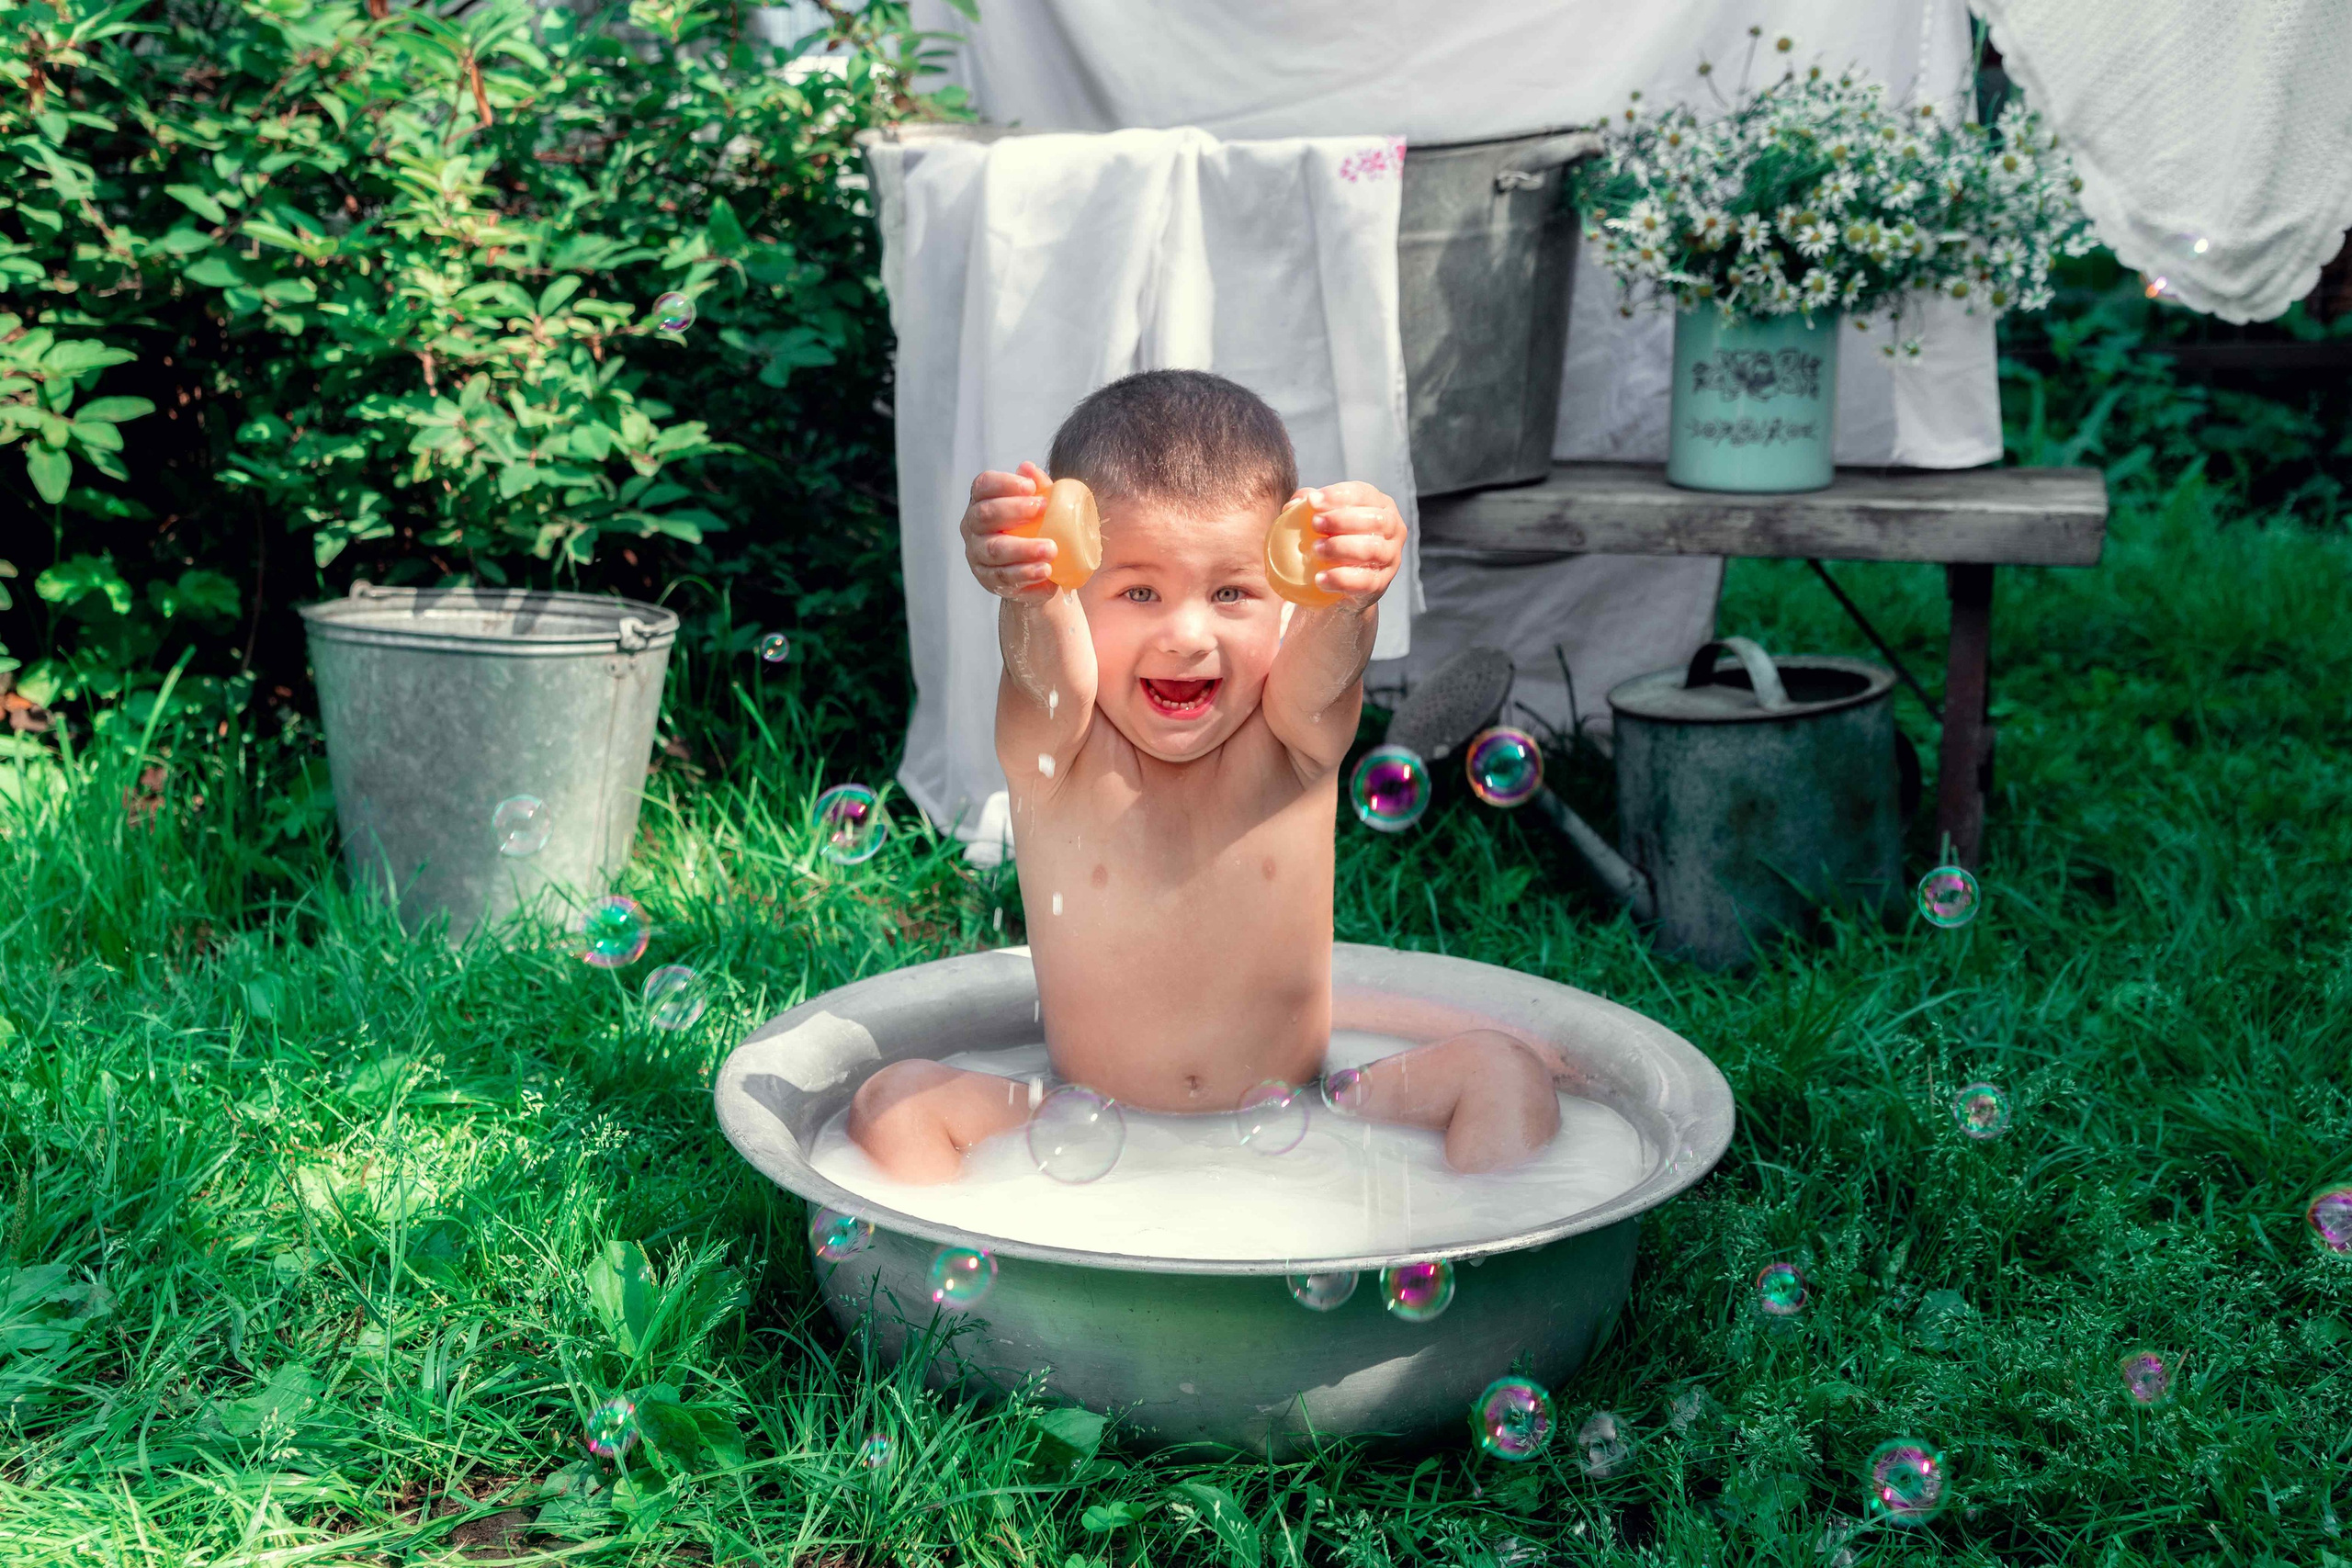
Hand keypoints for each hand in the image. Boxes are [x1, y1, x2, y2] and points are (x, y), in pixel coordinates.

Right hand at [961, 462, 1055, 599]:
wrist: (1035, 569)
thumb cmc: (1035, 528)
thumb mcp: (1039, 506)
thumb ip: (1037, 487)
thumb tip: (1028, 468)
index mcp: (981, 502)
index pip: (983, 486)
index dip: (1004, 483)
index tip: (1030, 486)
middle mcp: (973, 527)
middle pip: (985, 515)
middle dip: (1013, 510)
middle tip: (1042, 508)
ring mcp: (977, 555)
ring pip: (995, 550)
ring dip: (1024, 549)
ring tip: (1051, 549)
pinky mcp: (988, 580)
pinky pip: (1004, 577)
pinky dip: (1026, 573)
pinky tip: (1046, 570)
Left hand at [1299, 481, 1403, 604]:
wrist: (1341, 582)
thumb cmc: (1333, 539)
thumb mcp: (1322, 519)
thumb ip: (1307, 507)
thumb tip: (1294, 504)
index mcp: (1380, 505)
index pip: (1364, 494)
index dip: (1339, 496)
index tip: (1313, 502)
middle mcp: (1393, 529)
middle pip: (1375, 520)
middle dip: (1342, 520)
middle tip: (1315, 524)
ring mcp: (1390, 558)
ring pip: (1372, 549)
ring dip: (1341, 547)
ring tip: (1316, 549)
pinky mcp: (1381, 583)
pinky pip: (1364, 581)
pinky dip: (1341, 579)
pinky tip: (1320, 578)